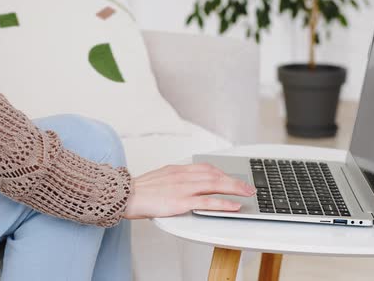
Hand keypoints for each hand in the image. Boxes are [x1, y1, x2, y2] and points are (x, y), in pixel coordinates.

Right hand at [124, 163, 255, 219]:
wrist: (125, 195)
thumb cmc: (140, 190)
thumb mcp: (159, 178)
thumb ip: (174, 179)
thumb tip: (183, 184)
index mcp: (177, 169)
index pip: (205, 167)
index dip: (222, 172)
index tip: (231, 177)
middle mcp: (183, 175)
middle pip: (215, 175)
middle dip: (234, 180)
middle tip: (248, 186)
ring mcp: (183, 188)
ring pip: (214, 185)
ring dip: (234, 188)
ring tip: (247, 193)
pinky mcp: (181, 201)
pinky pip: (207, 202)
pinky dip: (223, 203)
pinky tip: (233, 205)